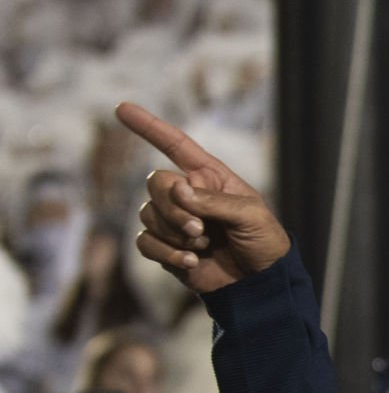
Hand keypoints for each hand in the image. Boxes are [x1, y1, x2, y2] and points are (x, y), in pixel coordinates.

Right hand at [114, 102, 291, 292]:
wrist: (260, 283)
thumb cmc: (263, 242)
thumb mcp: (250, 215)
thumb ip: (214, 201)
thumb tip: (178, 191)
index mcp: (209, 177)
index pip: (176, 145)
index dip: (150, 126)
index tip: (122, 108)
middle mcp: (187, 194)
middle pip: (155, 183)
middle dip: (173, 207)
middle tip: (199, 229)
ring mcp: (174, 220)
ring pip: (147, 213)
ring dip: (174, 233)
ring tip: (203, 246)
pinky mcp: (166, 247)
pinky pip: (145, 242)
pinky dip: (166, 253)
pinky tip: (192, 263)